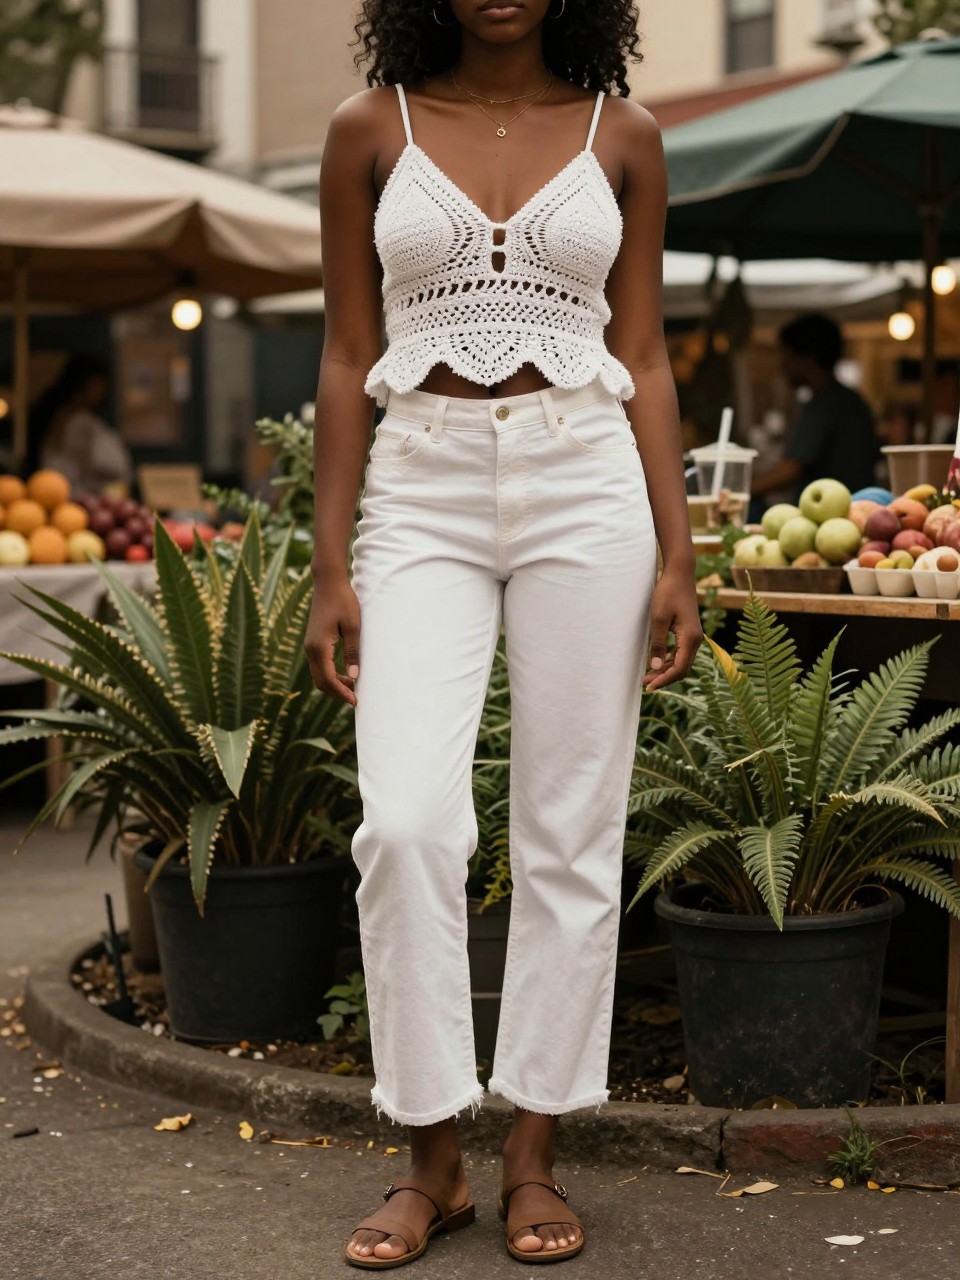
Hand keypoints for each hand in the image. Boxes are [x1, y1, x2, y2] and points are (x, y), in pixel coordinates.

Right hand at [304, 572, 361, 706]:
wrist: (328, 583)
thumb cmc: (344, 602)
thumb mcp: (353, 627)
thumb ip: (352, 652)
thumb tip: (354, 677)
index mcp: (319, 647)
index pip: (328, 679)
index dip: (342, 693)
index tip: (356, 700)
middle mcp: (310, 649)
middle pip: (320, 682)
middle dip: (337, 693)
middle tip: (356, 698)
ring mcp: (310, 646)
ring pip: (318, 675)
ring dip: (334, 684)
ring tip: (353, 687)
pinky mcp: (313, 642)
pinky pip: (319, 666)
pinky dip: (330, 675)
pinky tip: (346, 674)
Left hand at [642, 565, 702, 691]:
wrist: (679, 574)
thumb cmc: (668, 593)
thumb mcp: (658, 619)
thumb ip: (657, 643)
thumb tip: (654, 667)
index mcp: (691, 638)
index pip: (679, 668)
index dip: (664, 679)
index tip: (648, 686)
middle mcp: (696, 640)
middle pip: (681, 668)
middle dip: (664, 678)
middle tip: (644, 683)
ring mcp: (693, 636)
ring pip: (681, 661)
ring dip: (665, 670)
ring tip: (647, 676)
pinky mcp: (688, 632)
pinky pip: (680, 652)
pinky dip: (668, 660)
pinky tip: (656, 662)